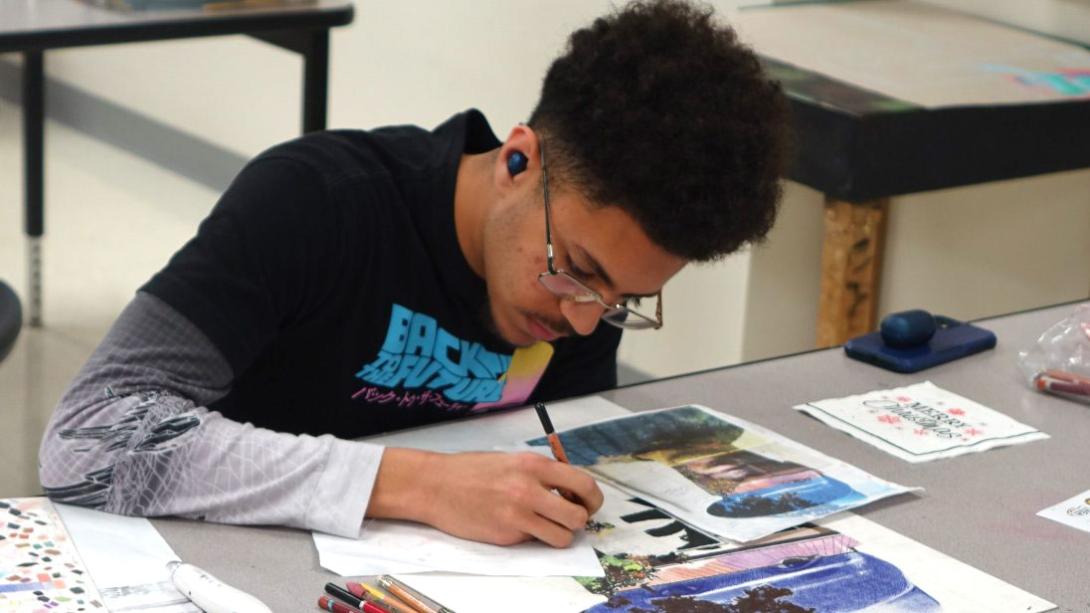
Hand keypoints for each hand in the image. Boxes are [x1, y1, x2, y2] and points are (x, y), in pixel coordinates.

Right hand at [366, 448, 602, 547]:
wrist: (435, 484)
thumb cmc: (472, 470)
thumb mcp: (512, 460)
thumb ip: (541, 474)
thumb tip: (570, 492)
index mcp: (534, 465)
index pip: (583, 484)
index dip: (592, 499)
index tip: (587, 504)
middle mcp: (529, 489)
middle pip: (579, 516)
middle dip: (579, 521)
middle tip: (568, 519)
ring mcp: (518, 515)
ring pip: (562, 537)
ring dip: (559, 535)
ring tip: (545, 526)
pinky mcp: (506, 535)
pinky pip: (534, 542)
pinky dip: (532, 538)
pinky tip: (515, 526)